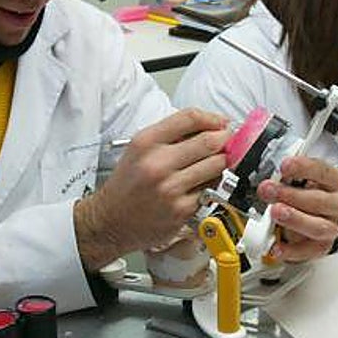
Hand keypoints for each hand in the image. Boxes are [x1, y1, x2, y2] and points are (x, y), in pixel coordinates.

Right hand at [74, 109, 229, 269]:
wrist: (110, 220)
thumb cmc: (127, 184)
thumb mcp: (139, 149)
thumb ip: (170, 135)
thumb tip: (209, 127)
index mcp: (146, 143)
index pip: (190, 118)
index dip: (212, 118)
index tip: (221, 122)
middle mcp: (158, 164)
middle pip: (210, 141)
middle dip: (225, 140)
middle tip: (226, 141)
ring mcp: (171, 188)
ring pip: (217, 166)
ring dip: (222, 163)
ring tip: (213, 164)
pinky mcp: (182, 209)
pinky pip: (211, 190)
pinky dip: (212, 186)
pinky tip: (201, 185)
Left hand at [256, 155, 337, 262]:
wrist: (326, 213)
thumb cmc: (312, 192)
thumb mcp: (304, 177)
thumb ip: (289, 176)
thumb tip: (268, 179)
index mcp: (336, 182)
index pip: (323, 172)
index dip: (303, 168)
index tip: (284, 166)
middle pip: (319, 201)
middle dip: (291, 195)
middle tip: (269, 190)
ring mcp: (332, 227)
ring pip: (317, 227)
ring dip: (294, 219)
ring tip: (275, 213)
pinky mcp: (322, 246)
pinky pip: (308, 251)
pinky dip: (291, 250)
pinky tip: (276, 246)